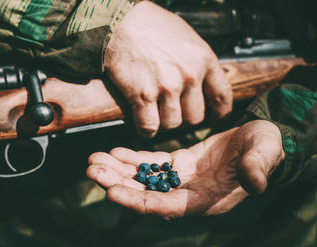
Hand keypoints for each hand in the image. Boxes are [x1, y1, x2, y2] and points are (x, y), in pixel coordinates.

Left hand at [86, 120, 283, 218]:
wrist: (260, 140)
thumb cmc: (266, 148)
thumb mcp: (265, 153)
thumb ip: (258, 166)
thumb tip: (254, 182)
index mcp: (206, 199)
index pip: (166, 206)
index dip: (138, 201)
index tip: (111, 192)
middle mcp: (188, 194)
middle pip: (146, 194)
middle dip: (117, 183)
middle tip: (92, 169)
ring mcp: (181, 180)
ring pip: (144, 178)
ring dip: (118, 170)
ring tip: (94, 159)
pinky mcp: (178, 164)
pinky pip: (151, 163)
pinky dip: (133, 158)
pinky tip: (115, 151)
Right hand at [105, 1, 231, 137]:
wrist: (120, 23)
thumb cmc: (150, 26)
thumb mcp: (186, 39)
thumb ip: (197, 62)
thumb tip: (202, 83)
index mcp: (203, 59)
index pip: (222, 97)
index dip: (218, 113)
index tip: (213, 118)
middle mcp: (189, 75)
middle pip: (195, 117)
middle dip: (183, 118)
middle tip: (171, 112)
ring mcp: (167, 86)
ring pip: (172, 124)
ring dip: (162, 123)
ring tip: (154, 113)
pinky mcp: (143, 95)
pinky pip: (149, 126)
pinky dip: (145, 129)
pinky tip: (141, 121)